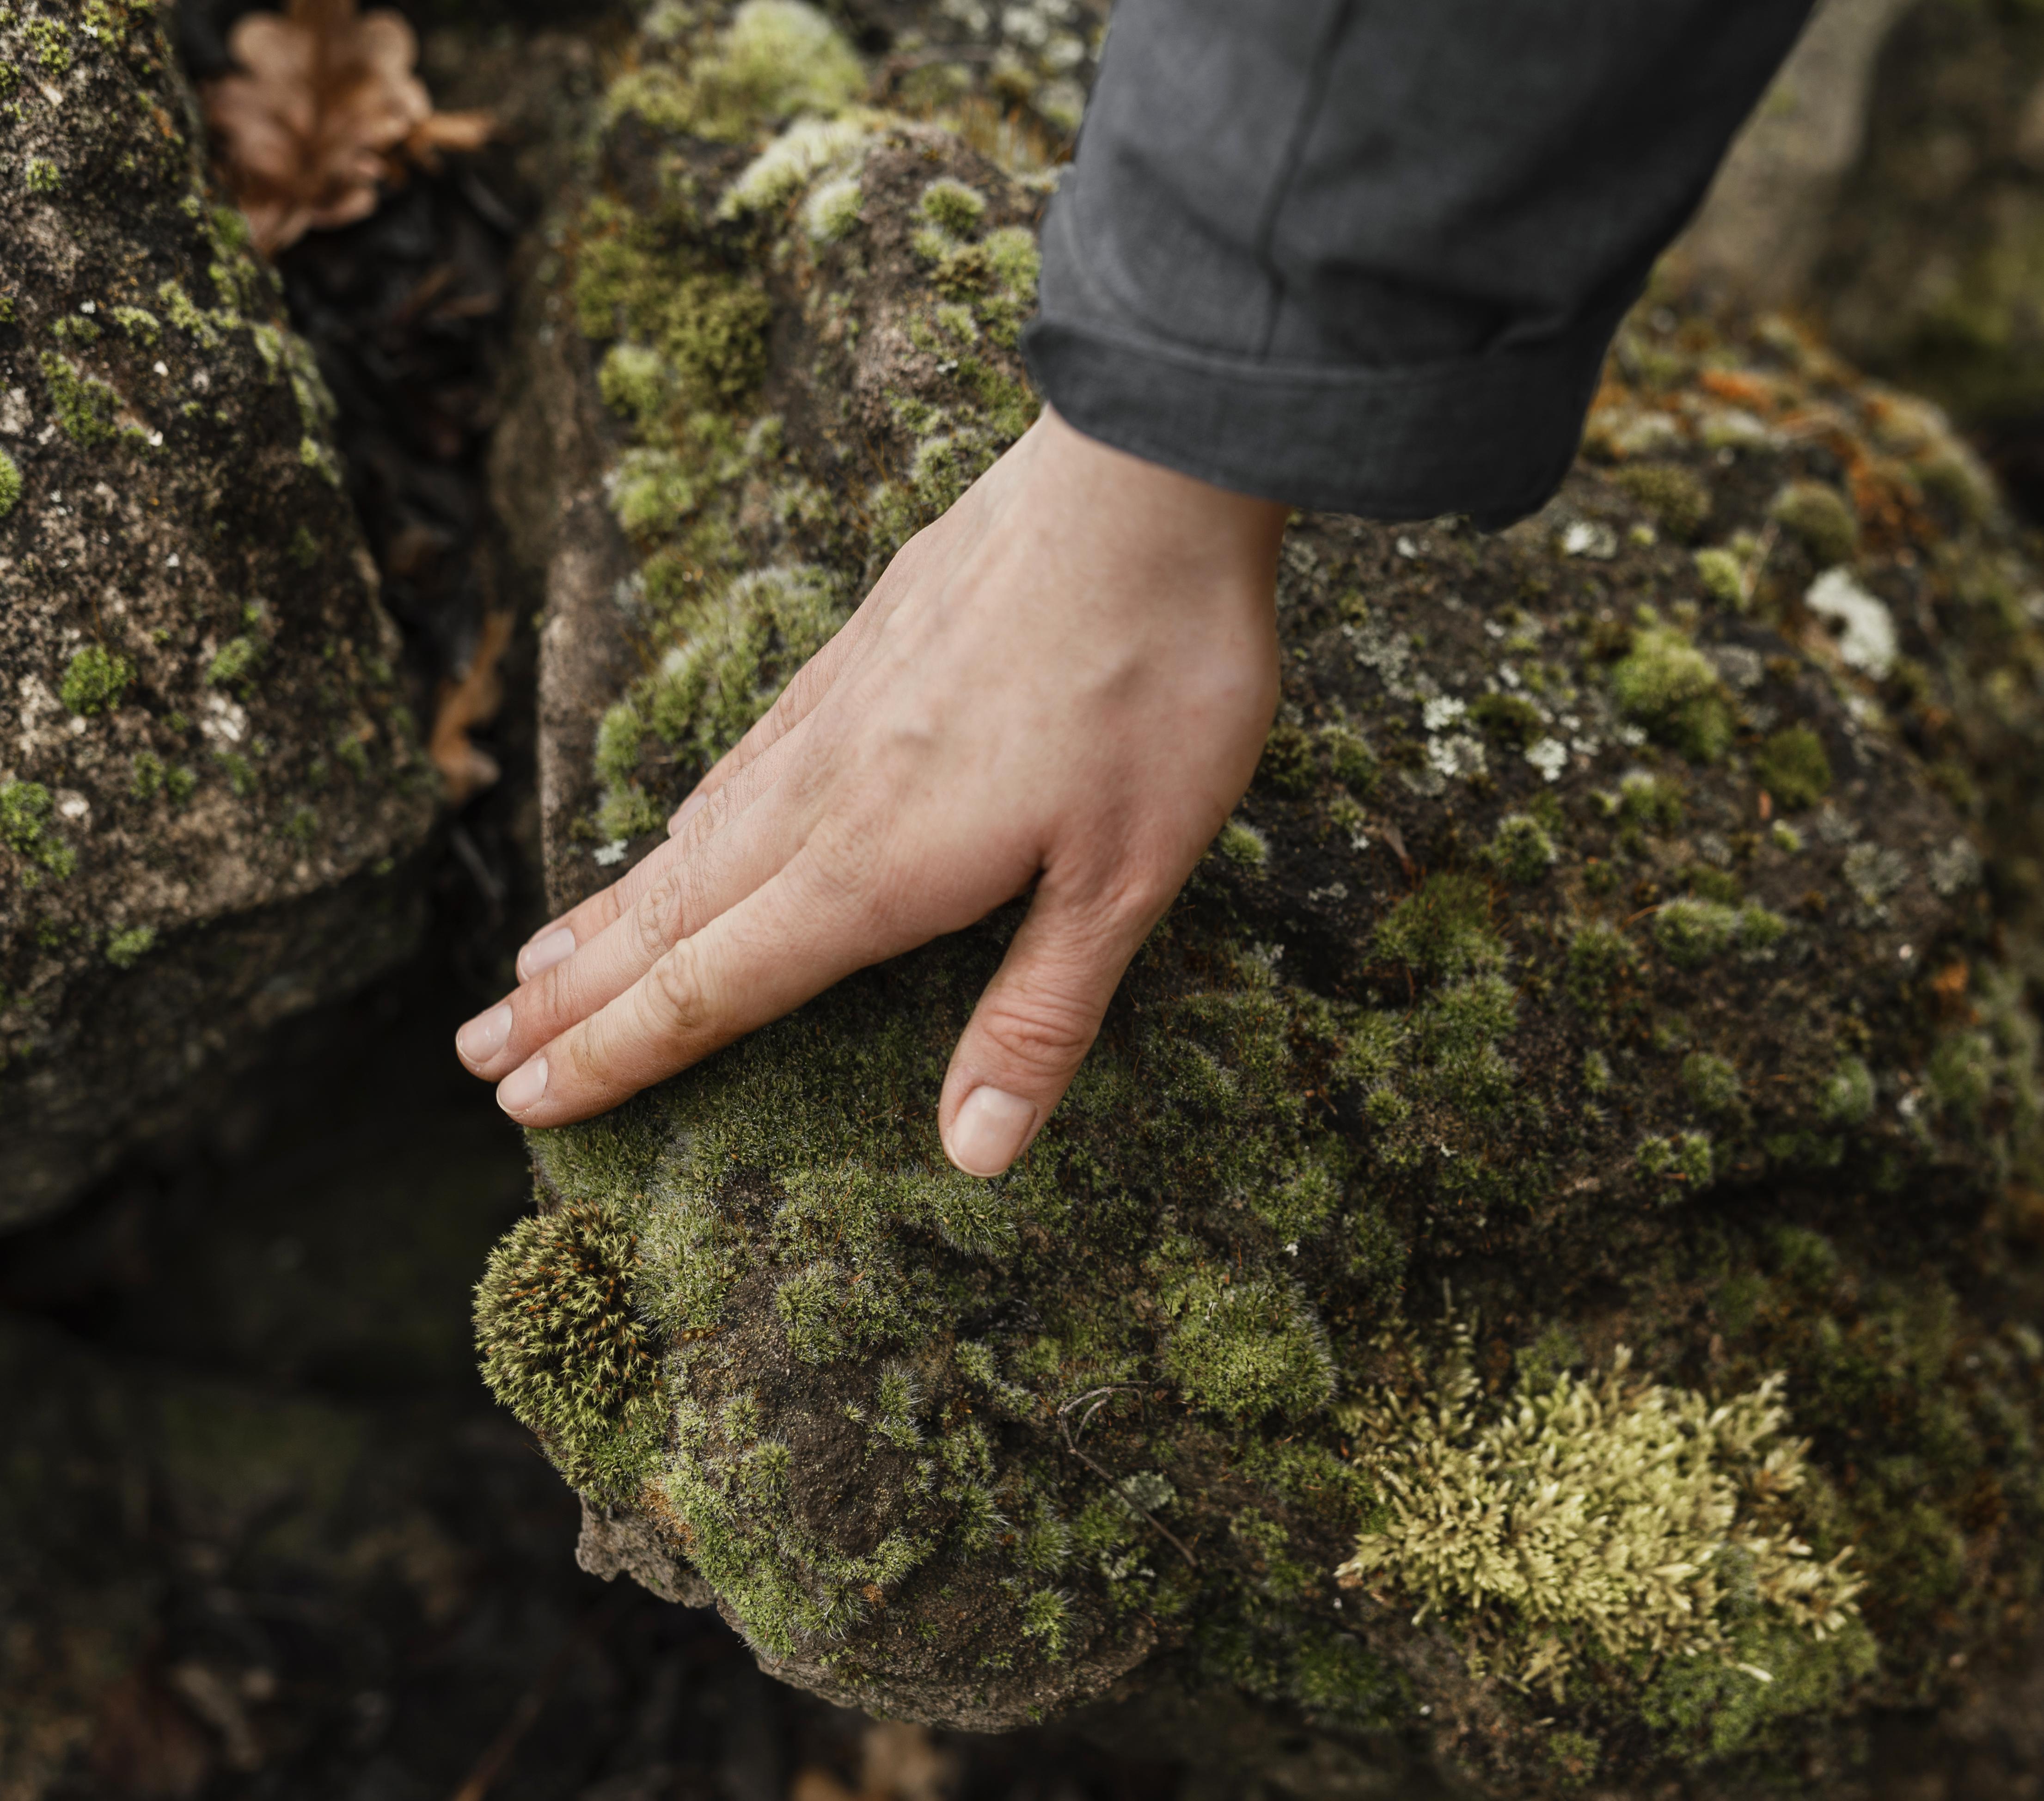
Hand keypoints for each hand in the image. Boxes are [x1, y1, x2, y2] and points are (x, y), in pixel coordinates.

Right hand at [455, 407, 1286, 1176]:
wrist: (1143, 483)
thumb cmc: (1154, 683)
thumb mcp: (1128, 877)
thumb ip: (1038, 1015)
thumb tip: (972, 1154)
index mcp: (871, 868)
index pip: (708, 988)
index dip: (613, 1054)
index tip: (523, 1102)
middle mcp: (821, 795)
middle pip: (665, 920)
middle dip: (566, 1001)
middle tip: (472, 1054)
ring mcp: (827, 716)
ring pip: (686, 839)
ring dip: (600, 914)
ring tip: (530, 963)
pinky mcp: (853, 654)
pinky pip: (737, 763)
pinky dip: (680, 822)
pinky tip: (675, 830)